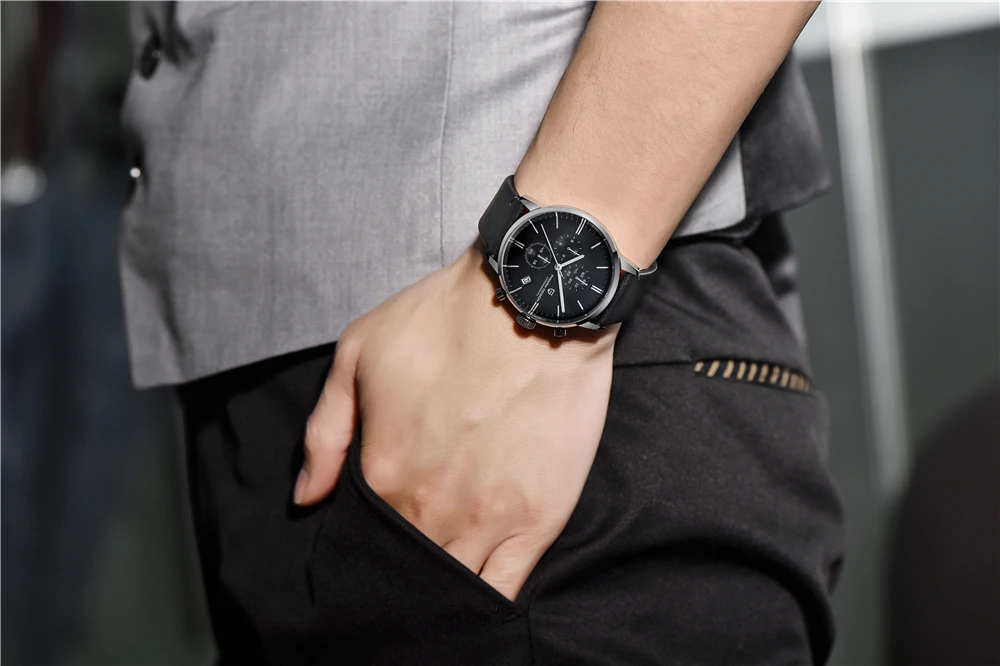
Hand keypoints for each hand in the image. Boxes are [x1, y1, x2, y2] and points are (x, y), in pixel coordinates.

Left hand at [296, 247, 616, 600]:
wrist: (533, 302)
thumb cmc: (447, 319)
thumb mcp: (358, 353)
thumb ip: (325, 432)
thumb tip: (307, 497)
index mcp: (384, 473)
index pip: (364, 537)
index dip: (367, 542)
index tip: (378, 534)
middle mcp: (431, 507)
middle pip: (408, 568)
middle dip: (402, 572)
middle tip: (409, 554)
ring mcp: (487, 519)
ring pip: (453, 585)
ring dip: (440, 590)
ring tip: (438, 582)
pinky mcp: (538, 519)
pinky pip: (505, 588)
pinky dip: (486, 603)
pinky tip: (475, 599)